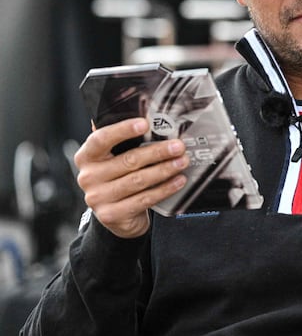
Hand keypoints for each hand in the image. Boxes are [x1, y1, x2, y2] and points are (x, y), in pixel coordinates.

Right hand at [75, 117, 189, 238]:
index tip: (145, 124)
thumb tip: (152, 120)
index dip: (123, 130)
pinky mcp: (111, 214)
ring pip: (138, 180)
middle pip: (128, 160)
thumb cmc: (118, 177)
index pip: (101, 139)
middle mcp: (88, 177)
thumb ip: (125, 142)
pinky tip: (178, 181)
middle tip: (178, 146)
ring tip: (182, 162)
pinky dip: (165, 189)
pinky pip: (144, 199)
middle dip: (157, 152)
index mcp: (86, 156)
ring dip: (164, 169)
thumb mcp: (115, 158)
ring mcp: (98, 198)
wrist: (115, 214)